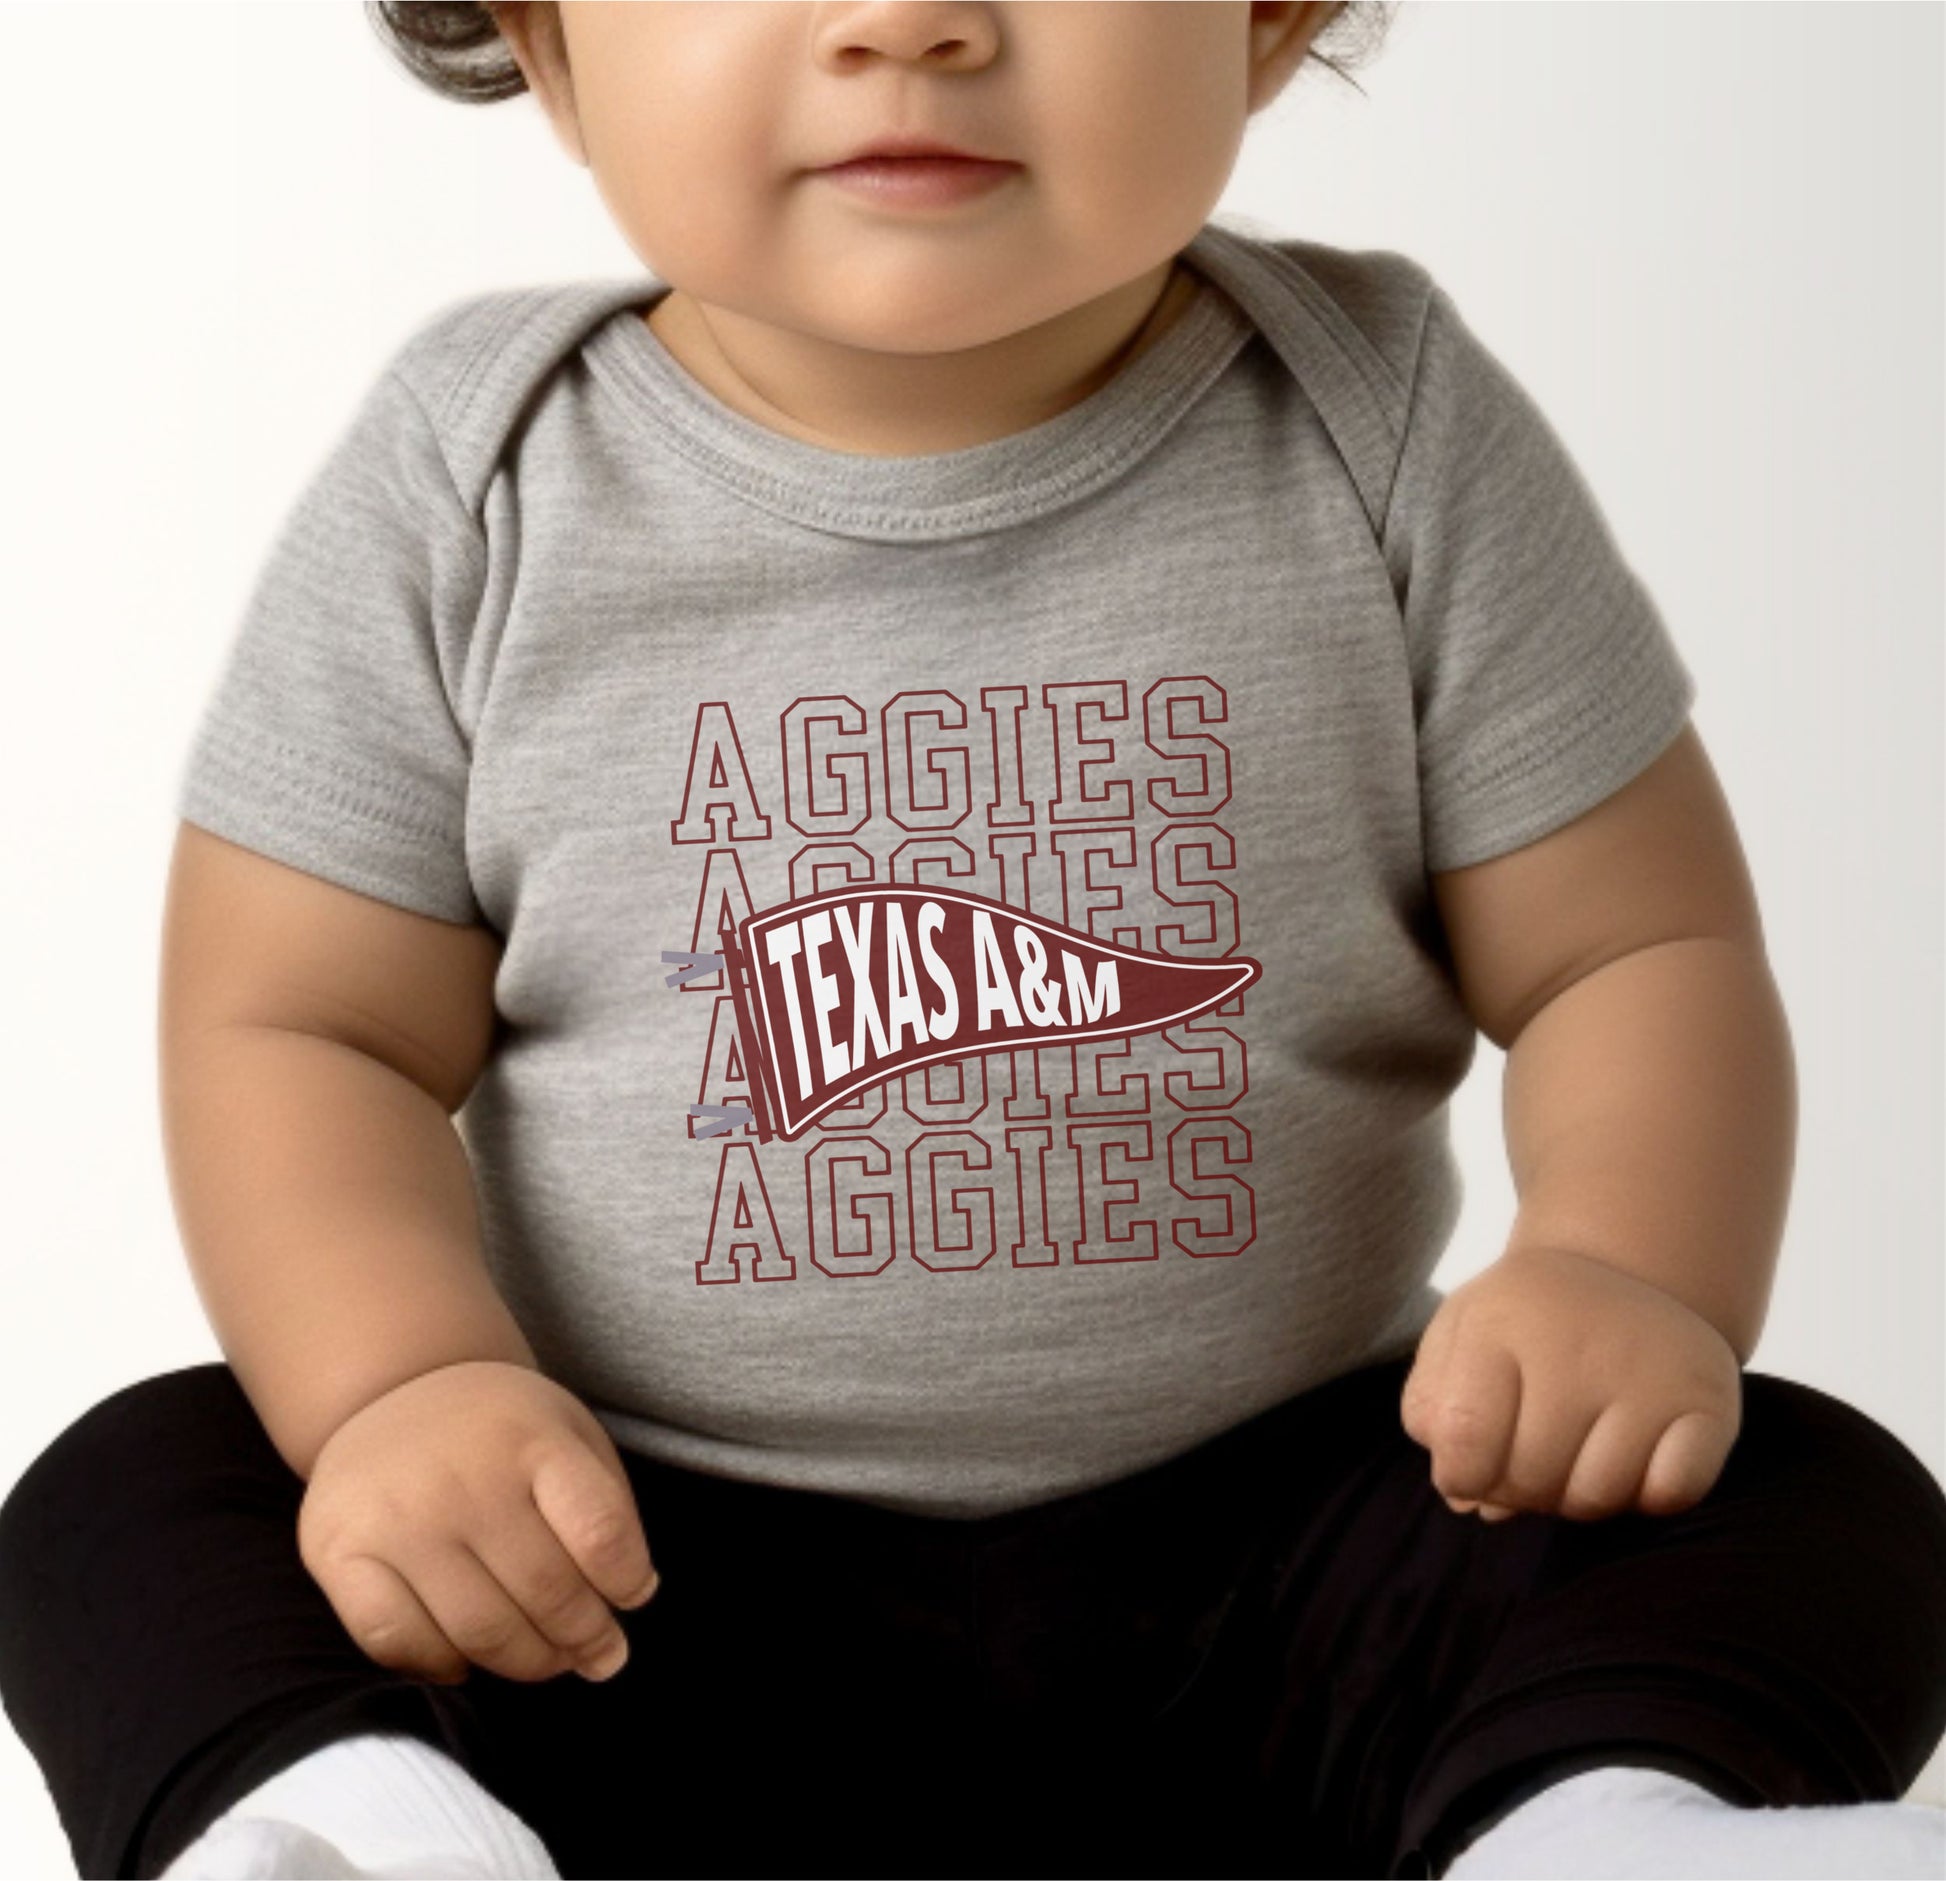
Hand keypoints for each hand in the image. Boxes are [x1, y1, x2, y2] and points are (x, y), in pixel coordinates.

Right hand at [298, 1359, 660, 1685]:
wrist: (394, 1389)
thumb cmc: (501, 1430)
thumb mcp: (568, 1434)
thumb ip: (606, 1507)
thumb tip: (633, 1598)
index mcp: (532, 1439)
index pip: (600, 1532)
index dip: (627, 1581)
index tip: (634, 1597)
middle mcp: (463, 1476)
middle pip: (545, 1592)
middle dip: (584, 1638)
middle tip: (599, 1654)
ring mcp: (397, 1517)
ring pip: (478, 1630)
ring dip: (526, 1662)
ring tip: (547, 1661)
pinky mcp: (339, 1551)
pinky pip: (395, 1641)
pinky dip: (439, 1666)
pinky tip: (466, 1660)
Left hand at [1399, 1244, 1741, 1523]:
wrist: (1627, 1271)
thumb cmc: (1527, 1323)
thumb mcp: (1460, 1337)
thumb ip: (1436, 1412)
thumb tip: (1466, 1499)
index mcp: (1500, 1322)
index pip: (1463, 1437)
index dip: (1460, 1475)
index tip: (1468, 1469)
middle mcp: (1577, 1344)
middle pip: (1531, 1477)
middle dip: (1519, 1491)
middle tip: (1530, 1458)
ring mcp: (1650, 1372)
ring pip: (1597, 1497)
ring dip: (1579, 1497)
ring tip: (1577, 1452)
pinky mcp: (1709, 1403)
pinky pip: (1671, 1494)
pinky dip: (1649, 1494)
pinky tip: (1635, 1455)